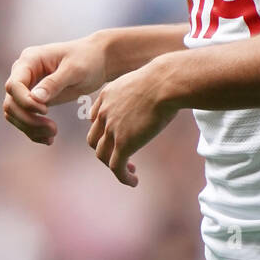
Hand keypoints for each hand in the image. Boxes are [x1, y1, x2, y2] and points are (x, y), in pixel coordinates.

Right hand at [3, 36, 107, 144]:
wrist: (98, 60)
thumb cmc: (88, 59)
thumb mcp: (74, 69)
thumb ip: (54, 83)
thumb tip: (35, 98)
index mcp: (29, 60)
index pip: (14, 85)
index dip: (25, 102)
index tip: (46, 111)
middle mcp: (23, 72)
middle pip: (11, 102)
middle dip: (28, 119)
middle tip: (53, 129)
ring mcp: (27, 87)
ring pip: (14, 113)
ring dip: (30, 128)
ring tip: (53, 135)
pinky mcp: (33, 100)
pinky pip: (24, 118)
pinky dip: (33, 131)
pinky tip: (49, 139)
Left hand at [86, 61, 177, 185]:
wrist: (165, 82)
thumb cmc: (165, 78)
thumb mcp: (145, 80)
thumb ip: (144, 90)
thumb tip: (161, 92)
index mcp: (107, 95)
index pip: (95, 118)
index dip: (104, 131)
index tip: (118, 137)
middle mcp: (104, 112)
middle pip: (94, 139)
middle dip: (105, 150)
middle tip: (122, 155)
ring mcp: (111, 129)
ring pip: (102, 155)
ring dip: (113, 165)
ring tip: (130, 170)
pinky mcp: (123, 143)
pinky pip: (116, 166)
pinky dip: (123, 176)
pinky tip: (134, 181)